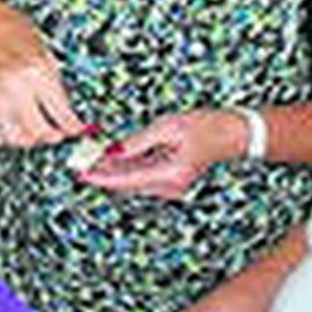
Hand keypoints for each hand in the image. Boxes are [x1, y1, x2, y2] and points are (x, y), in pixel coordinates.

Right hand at [0, 0, 83, 146]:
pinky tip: (7, 133)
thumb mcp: (46, 55)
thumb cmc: (15, 33)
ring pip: (14, 136)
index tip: (75, 129)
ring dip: (27, 140)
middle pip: (38, 131)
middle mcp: (15, 87)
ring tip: (34, 133)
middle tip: (56, 133)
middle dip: (52, 136)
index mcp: (37, 72)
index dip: (73, 127)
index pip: (61, 114)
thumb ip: (56, 87)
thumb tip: (67, 115)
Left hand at [77, 109, 244, 200]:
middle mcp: (170, 185)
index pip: (127, 179)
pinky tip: (110, 157)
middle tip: (79, 162)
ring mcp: (171, 185)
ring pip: (132, 181)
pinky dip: (125, 167)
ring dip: (112, 170)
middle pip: (127, 183)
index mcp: (170, 174)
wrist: (231, 133)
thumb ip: (138, 141)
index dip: (102, 176)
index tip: (82, 172)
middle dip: (103, 173)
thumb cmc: (205, 126)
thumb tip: (113, 150)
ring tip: (90, 157)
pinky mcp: (170, 179)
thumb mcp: (168, 126)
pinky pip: (141, 176)